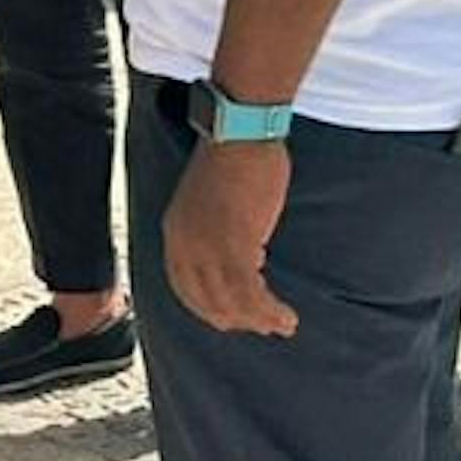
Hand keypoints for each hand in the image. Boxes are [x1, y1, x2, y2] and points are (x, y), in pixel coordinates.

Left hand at [162, 134, 298, 335]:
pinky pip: (251, 294)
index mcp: (175, 233)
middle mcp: (184, 246)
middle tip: (262, 327)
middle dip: (237, 320)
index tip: (232, 317)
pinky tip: (285, 316)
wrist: (239, 133)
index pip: (186, 288)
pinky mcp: (235, 246)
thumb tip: (248, 255)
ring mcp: (207, 249)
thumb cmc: (235, 158)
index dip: (210, 307)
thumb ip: (219, 231)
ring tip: (282, 326)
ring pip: (231, 303)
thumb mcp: (213, 202)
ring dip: (259, 320)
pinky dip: (269, 311)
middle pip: (208, 301)